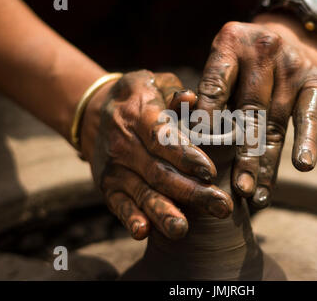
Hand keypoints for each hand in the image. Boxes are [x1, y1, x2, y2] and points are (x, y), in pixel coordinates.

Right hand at [79, 70, 233, 239]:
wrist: (94, 114)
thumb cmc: (138, 98)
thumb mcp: (154, 83)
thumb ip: (174, 92)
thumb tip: (192, 97)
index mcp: (138, 115)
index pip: (162, 138)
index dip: (184, 155)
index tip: (209, 172)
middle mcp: (123, 144)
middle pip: (159, 172)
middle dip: (191, 192)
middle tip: (222, 206)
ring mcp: (114, 168)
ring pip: (142, 193)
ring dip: (163, 212)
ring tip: (183, 229)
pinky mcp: (108, 186)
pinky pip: (118, 205)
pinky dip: (130, 218)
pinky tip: (143, 232)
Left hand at [197, 13, 316, 208]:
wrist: (290, 36)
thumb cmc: (243, 63)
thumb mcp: (222, 65)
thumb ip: (207, 95)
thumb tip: (190, 137)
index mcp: (231, 43)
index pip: (215, 85)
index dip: (206, 119)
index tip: (198, 152)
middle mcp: (263, 50)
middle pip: (249, 111)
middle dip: (243, 155)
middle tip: (236, 189)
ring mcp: (292, 66)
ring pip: (276, 123)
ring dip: (267, 164)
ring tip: (258, 196)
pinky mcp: (316, 81)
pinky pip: (309, 116)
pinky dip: (307, 141)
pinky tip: (303, 165)